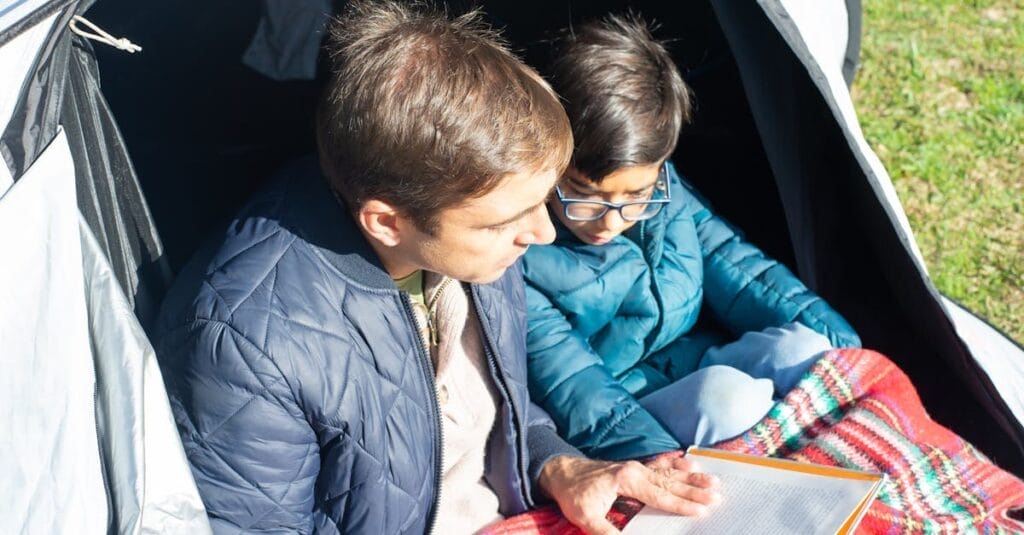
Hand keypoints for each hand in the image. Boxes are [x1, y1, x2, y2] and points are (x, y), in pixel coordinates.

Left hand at [538, 452, 719, 534]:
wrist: (560, 472)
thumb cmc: (573, 494)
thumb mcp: (587, 518)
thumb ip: (608, 533)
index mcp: (627, 480)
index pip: (660, 495)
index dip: (681, 504)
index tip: (702, 510)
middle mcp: (634, 470)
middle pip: (670, 482)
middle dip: (694, 489)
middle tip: (717, 494)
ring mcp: (634, 467)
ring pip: (667, 472)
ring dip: (690, 476)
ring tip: (711, 478)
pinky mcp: (631, 468)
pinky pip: (658, 464)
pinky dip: (674, 463)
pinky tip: (686, 461)